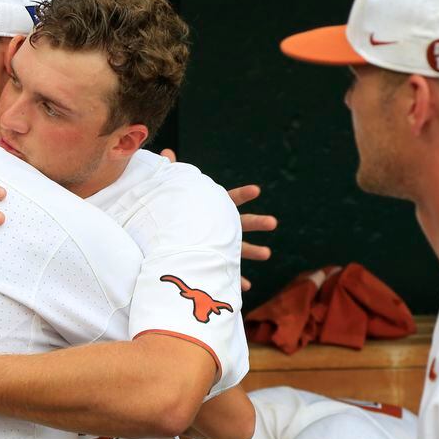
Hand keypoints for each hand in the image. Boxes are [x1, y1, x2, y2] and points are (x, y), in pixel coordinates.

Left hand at [159, 149, 277, 290]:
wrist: (170, 236)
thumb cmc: (175, 212)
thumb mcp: (173, 192)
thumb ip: (172, 172)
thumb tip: (165, 151)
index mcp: (213, 209)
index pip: (230, 198)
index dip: (242, 194)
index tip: (256, 190)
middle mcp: (221, 226)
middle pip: (242, 222)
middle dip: (257, 221)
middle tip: (273, 222)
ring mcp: (220, 244)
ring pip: (240, 248)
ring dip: (253, 250)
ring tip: (267, 253)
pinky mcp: (214, 261)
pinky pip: (227, 272)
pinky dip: (237, 279)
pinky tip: (246, 288)